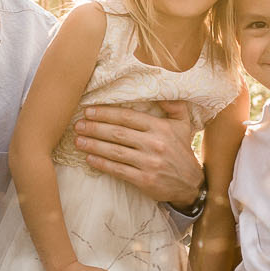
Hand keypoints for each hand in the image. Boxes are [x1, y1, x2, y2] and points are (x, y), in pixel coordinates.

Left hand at [73, 101, 201, 205]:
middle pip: (118, 133)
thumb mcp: (183, 124)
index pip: (128, 117)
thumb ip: (173, 105)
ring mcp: (149, 163)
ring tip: (78, 140)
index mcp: (160, 128)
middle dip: (95, 128)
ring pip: (115, 151)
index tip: (89, 110)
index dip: (106, 113)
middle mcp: (154, 144)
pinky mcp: (145, 180)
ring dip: (94, 145)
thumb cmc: (182, 150)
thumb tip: (160, 86)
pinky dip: (102, 164)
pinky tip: (89, 158)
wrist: (191, 184)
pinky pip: (118, 170)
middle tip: (78, 124)